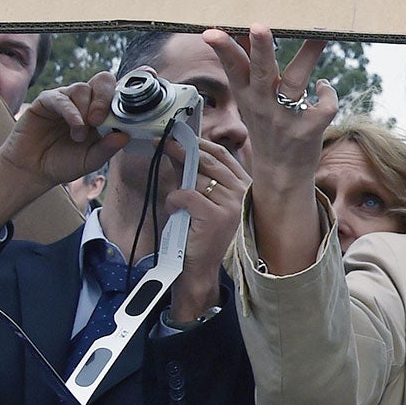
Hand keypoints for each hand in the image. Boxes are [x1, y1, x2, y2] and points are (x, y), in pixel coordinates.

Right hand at [0, 74, 126, 232]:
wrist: (33, 170)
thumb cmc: (64, 163)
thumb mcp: (92, 159)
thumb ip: (108, 147)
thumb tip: (126, 135)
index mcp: (102, 112)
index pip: (119, 91)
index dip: (131, 85)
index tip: (144, 83)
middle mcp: (86, 102)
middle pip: (103, 81)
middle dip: (105, 97)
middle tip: (100, 120)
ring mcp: (66, 100)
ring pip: (82, 88)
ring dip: (85, 110)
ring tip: (80, 135)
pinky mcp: (46, 102)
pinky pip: (61, 98)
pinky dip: (71, 110)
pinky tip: (75, 125)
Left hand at [164, 139, 250, 321]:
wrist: (200, 268)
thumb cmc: (200, 233)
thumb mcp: (203, 199)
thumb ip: (197, 176)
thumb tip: (179, 150)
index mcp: (243, 186)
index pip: (222, 155)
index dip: (199, 143)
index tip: (180, 135)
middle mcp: (242, 192)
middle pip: (208, 161)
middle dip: (181, 149)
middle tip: (162, 142)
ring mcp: (231, 204)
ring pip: (196, 179)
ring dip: (177, 187)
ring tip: (175, 203)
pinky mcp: (215, 215)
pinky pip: (186, 194)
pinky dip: (174, 200)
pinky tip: (174, 209)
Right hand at [206, 27, 335, 275]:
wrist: (280, 174)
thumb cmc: (268, 127)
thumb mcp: (251, 102)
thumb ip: (251, 72)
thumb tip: (252, 32)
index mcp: (246, 95)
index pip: (232, 67)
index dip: (223, 49)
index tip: (212, 31)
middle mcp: (262, 104)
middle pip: (261, 71)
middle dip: (260, 48)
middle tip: (259, 26)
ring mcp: (285, 118)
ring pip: (295, 82)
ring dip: (307, 57)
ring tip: (318, 35)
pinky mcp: (307, 130)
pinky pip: (323, 105)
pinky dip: (328, 92)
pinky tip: (324, 88)